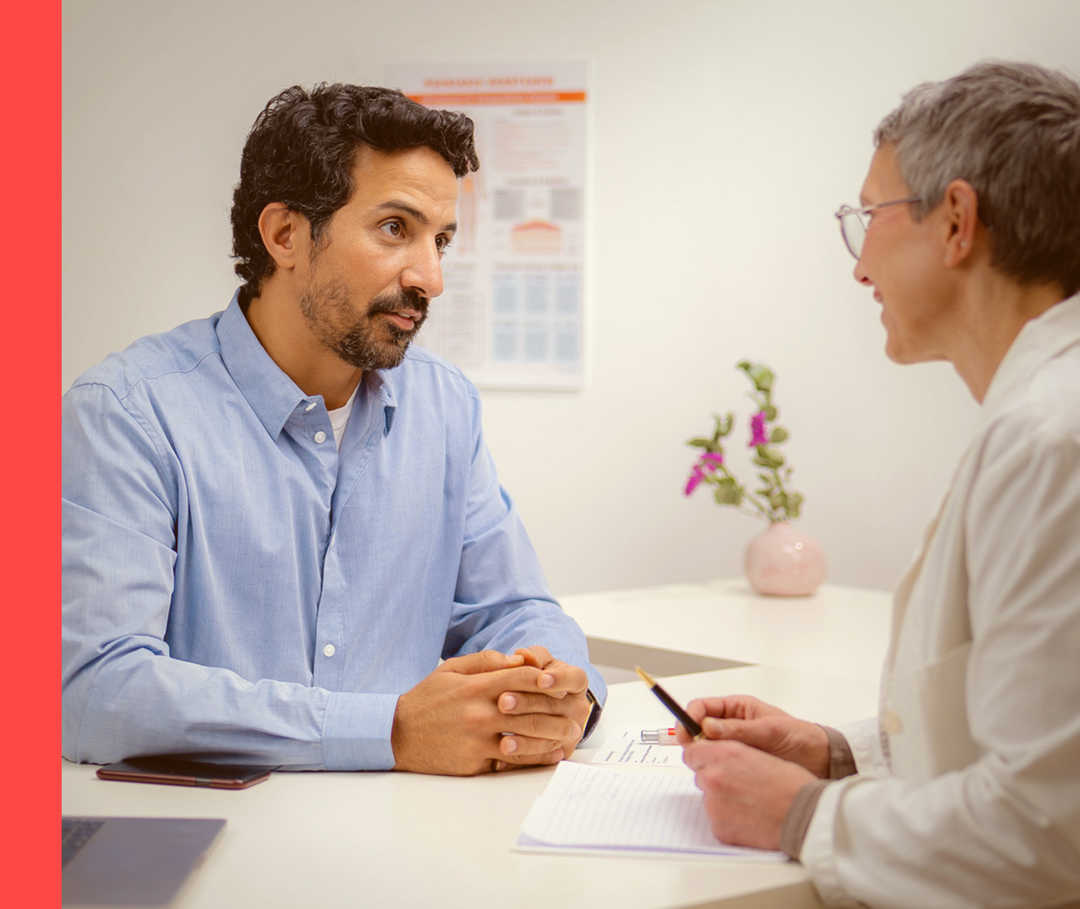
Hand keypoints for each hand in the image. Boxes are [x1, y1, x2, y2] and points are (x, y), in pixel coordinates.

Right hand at [391, 650, 579, 774]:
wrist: (397, 736)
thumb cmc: (427, 699)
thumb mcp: (451, 670)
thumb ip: (485, 661)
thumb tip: (518, 659)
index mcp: (475, 687)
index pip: (519, 678)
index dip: (544, 678)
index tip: (560, 680)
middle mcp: (479, 713)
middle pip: (528, 710)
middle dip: (556, 710)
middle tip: (576, 711)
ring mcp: (477, 740)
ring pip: (524, 738)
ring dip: (551, 737)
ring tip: (569, 734)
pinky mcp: (474, 763)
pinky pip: (511, 761)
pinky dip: (533, 757)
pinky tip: (549, 754)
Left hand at [493, 646, 590, 764]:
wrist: (546, 705)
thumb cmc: (540, 679)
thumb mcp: (540, 663)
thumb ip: (533, 656)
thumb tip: (523, 655)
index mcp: (576, 683)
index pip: (575, 679)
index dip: (559, 679)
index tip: (541, 679)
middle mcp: (578, 708)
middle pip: (556, 707)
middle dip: (527, 704)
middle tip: (503, 701)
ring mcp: (571, 731)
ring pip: (550, 735)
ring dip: (524, 736)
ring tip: (502, 736)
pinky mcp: (559, 751)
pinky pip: (542, 756)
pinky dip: (521, 754)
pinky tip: (503, 751)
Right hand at [674, 694, 828, 777]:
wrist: (820, 760)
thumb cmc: (798, 737)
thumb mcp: (769, 730)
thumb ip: (738, 729)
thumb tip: (706, 727)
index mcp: (736, 708)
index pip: (701, 708)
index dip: (689, 718)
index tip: (686, 732)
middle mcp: (730, 725)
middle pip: (697, 729)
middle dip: (692, 740)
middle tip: (694, 753)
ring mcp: (733, 745)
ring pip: (705, 749)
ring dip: (704, 756)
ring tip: (713, 765)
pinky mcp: (738, 764)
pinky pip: (718, 765)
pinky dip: (715, 769)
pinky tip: (722, 775)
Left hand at [683, 739, 815, 849]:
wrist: (805, 815)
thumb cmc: (790, 784)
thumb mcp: (757, 753)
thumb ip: (729, 752)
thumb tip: (713, 755)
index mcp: (723, 754)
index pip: (692, 752)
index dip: (702, 757)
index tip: (709, 761)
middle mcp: (713, 777)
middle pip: (700, 776)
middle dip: (714, 778)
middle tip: (739, 784)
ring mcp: (713, 805)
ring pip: (708, 799)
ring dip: (722, 799)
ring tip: (750, 803)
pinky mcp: (719, 827)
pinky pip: (717, 820)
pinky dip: (729, 819)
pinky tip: (751, 817)